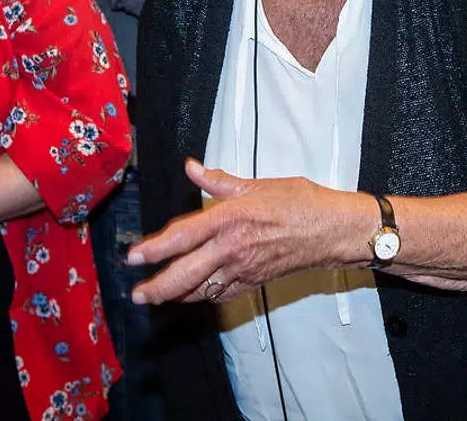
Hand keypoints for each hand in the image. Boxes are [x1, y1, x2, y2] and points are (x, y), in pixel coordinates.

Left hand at [127, 159, 372, 305]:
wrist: (332, 231)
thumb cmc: (300, 203)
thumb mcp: (257, 184)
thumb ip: (219, 181)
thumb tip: (192, 168)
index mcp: (229, 219)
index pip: (182, 237)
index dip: (154, 249)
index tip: (134, 257)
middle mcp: (232, 248)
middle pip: (185, 274)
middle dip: (157, 287)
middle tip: (138, 294)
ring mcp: (243, 269)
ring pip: (200, 290)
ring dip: (176, 295)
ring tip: (157, 296)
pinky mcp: (254, 282)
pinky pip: (221, 294)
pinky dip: (203, 296)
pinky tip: (193, 294)